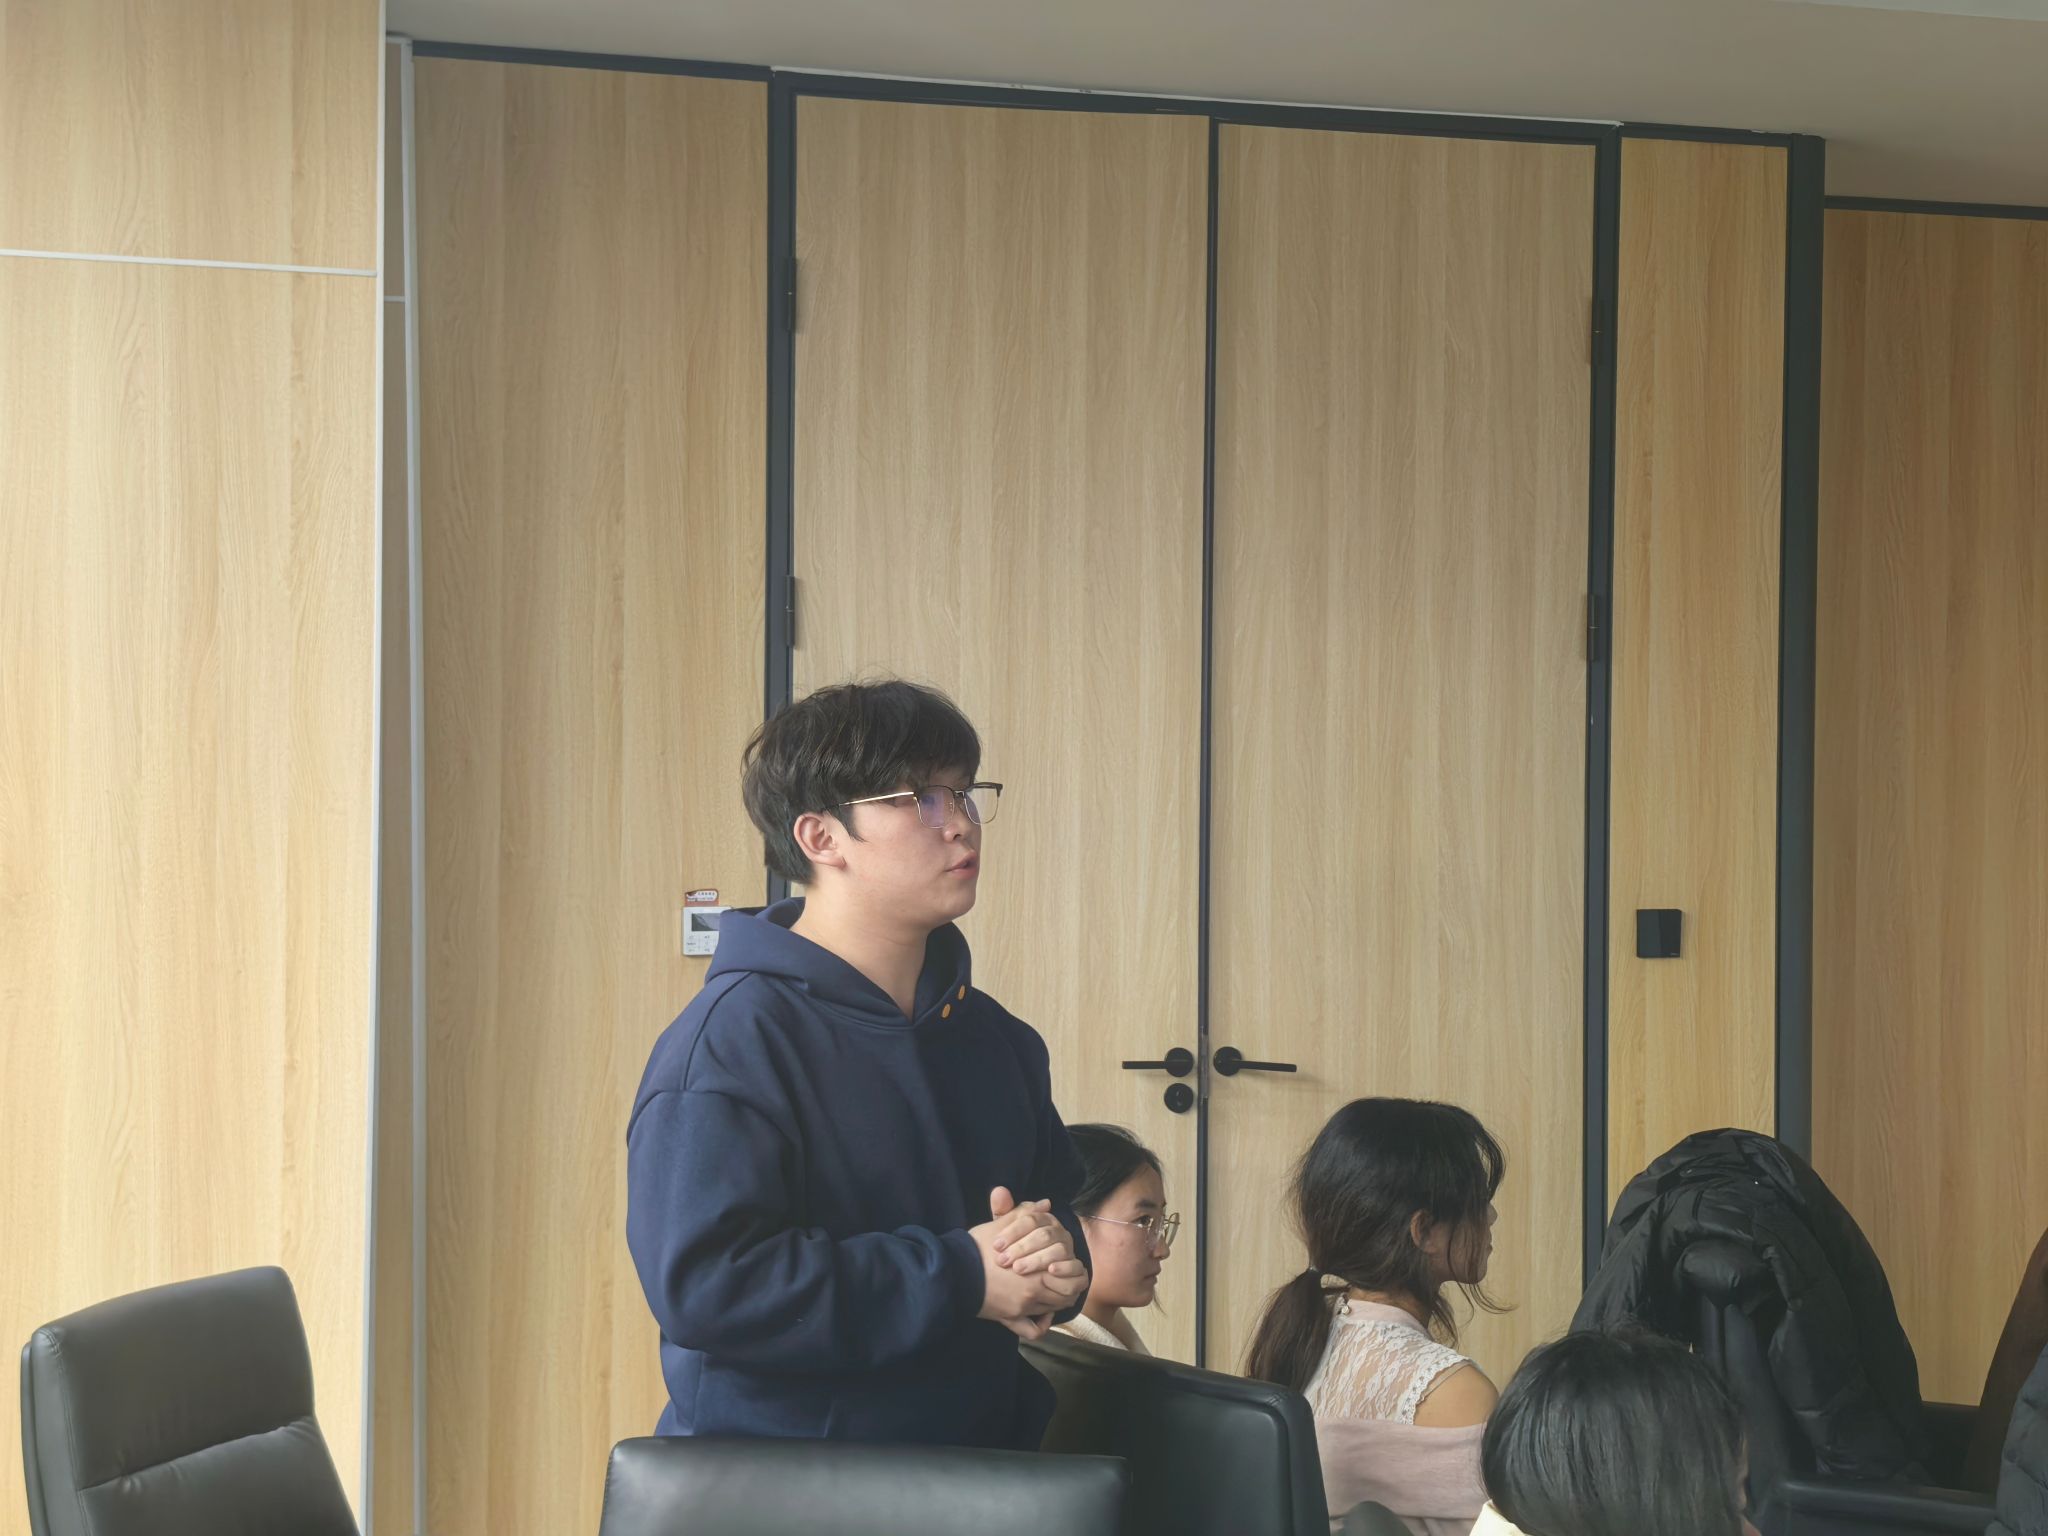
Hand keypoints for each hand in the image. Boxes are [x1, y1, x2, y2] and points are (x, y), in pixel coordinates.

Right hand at [973, 1186, 1085, 1336]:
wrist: (953, 1272)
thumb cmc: (977, 1248)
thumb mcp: (1001, 1225)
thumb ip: (1026, 1214)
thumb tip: (1045, 1204)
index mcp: (1036, 1269)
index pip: (1071, 1274)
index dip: (1073, 1270)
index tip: (1066, 1263)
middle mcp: (1033, 1292)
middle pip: (1066, 1295)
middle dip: (1068, 1287)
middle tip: (1063, 1279)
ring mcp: (1022, 1308)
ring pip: (1053, 1311)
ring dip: (1057, 1303)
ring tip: (1053, 1292)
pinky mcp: (1009, 1319)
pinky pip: (1033, 1330)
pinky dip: (1041, 1325)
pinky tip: (1042, 1316)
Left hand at [986, 1188, 1075, 1276]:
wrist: (1032, 1277)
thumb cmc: (1017, 1251)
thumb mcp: (1007, 1232)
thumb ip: (1002, 1212)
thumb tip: (999, 1191)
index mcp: (1044, 1219)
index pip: (1031, 1219)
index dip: (1012, 1232)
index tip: (996, 1245)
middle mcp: (1060, 1232)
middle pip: (1043, 1235)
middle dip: (1021, 1248)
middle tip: (1003, 1260)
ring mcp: (1069, 1250)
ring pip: (1058, 1250)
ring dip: (1037, 1260)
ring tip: (1018, 1269)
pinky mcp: (1077, 1269)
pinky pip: (1076, 1267)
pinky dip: (1064, 1268)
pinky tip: (1050, 1271)